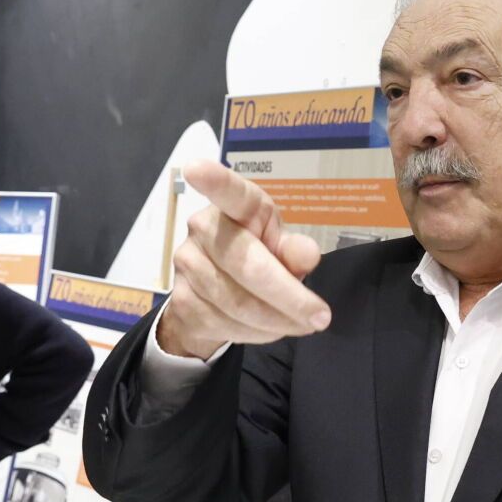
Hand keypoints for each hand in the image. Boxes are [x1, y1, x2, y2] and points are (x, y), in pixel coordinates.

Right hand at [157, 160, 329, 359]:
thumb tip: (307, 255)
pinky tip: (270, 328)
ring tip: (300, 324)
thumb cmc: (257, 255)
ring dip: (278, 321)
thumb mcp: (282, 248)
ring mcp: (186, 264)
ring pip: (239, 304)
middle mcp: (203, 228)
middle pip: (247, 266)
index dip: (214, 181)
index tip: (197, 168)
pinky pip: (227, 325)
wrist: (212, 295)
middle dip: (289, 298)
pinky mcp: (180, 300)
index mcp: (236, 206)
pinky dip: (258, 333)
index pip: (228, 192)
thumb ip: (294, 250)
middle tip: (321, 318)